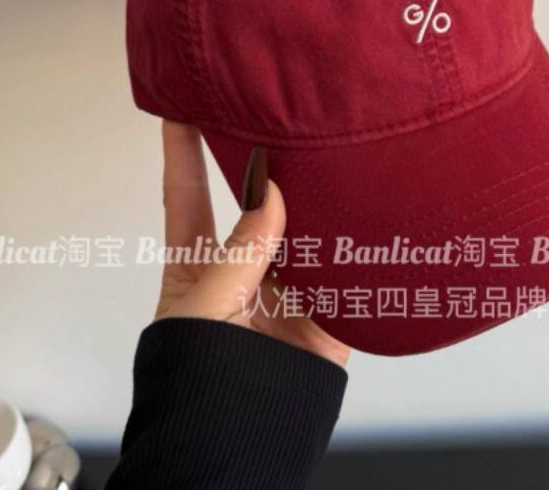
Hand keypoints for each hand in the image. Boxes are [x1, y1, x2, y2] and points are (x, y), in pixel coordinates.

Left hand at [155, 119, 349, 367]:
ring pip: (304, 229)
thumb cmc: (195, 382)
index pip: (188, 196)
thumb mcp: (204, 305)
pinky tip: (367, 212)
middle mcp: (245, 267)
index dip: (182, 152)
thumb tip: (267, 191)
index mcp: (199, 265)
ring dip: (317, 201)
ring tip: (330, 155)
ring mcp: (286, 286)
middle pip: (256, 204)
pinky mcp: (325, 310)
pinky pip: (344, 268)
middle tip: (279, 121)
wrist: (237, 443)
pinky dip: (356, 245)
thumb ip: (239, 248)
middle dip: (266, 166)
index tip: (181, 106)